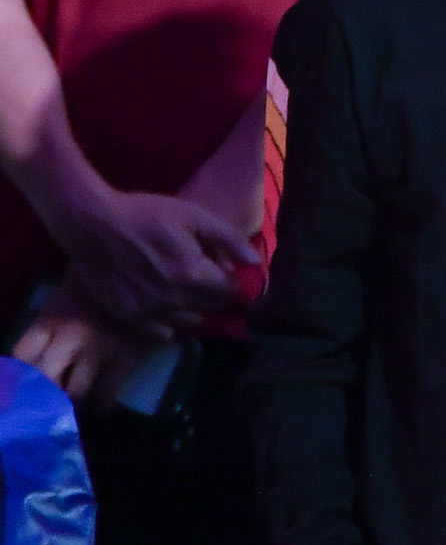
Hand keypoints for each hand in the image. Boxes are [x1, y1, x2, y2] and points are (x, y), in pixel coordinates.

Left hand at [11, 286, 154, 406]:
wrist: (141, 268)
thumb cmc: (97, 279)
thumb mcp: (63, 296)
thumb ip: (50, 322)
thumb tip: (38, 351)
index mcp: (50, 319)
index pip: (22, 355)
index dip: (19, 374)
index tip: (21, 385)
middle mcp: (68, 338)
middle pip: (44, 378)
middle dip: (44, 393)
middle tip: (48, 402)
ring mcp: (97, 350)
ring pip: (75, 390)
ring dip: (73, 399)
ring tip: (75, 403)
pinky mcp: (124, 357)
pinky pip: (109, 390)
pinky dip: (103, 403)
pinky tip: (102, 407)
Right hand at [60, 183, 259, 329]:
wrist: (91, 223)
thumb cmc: (144, 213)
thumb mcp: (192, 215)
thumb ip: (228, 239)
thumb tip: (256, 263)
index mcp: (194, 275)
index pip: (230, 291)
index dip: (229, 277)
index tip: (218, 265)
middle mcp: (175, 300)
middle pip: (212, 307)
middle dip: (213, 291)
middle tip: (198, 271)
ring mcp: (151, 312)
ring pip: (190, 321)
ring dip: (193, 306)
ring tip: (179, 285)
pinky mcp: (130, 317)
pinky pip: (163, 331)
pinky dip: (169, 319)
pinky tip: (161, 299)